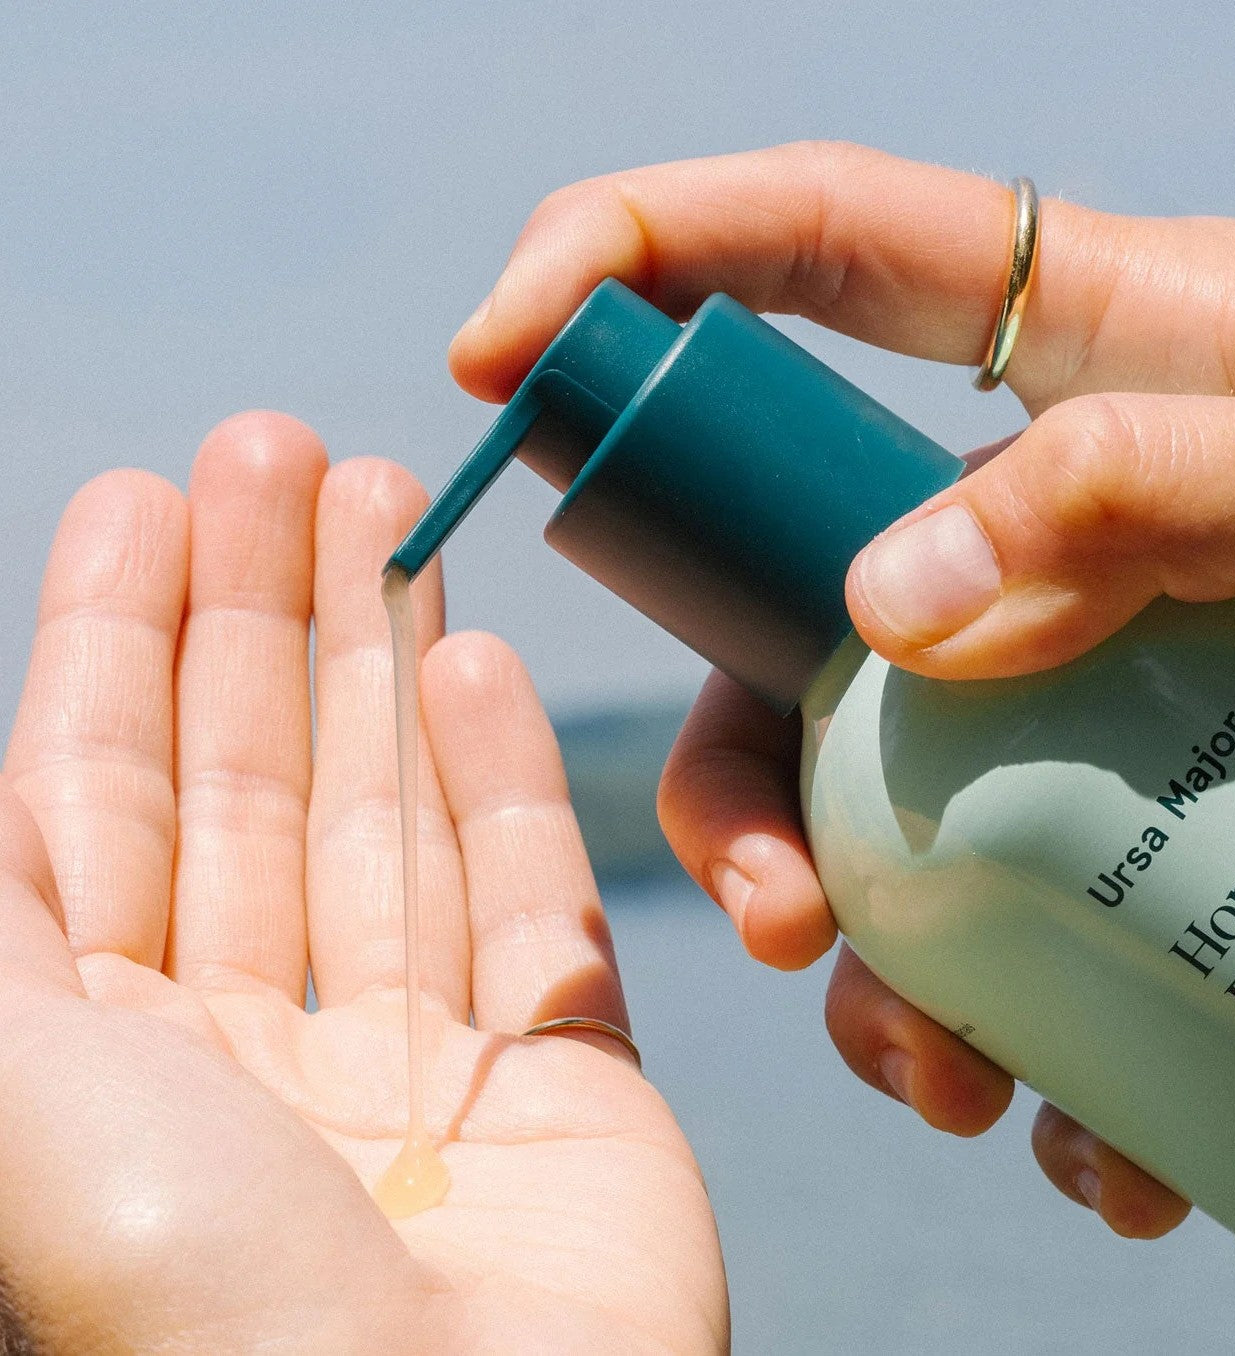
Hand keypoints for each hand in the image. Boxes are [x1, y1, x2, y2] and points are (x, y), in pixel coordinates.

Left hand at [0, 413, 727, 1353]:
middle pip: (247, 783)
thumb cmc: (191, 1310)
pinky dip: (499, 776)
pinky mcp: (559, 1084)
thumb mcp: (13, 1082)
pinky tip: (469, 658)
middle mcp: (242, 1058)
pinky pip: (522, 900)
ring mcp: (410, 1071)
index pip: (93, 800)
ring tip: (387, 504)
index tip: (150, 494)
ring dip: (378, 655)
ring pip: (385, 815)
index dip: (117, 637)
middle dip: (259, 610)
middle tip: (287, 448)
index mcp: (93, 1063)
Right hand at [448, 141, 1234, 1239]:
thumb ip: (1151, 483)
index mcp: (1087, 349)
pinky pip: (973, 900)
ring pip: (854, 786)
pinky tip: (1083, 1136)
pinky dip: (997, 1033)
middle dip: (730, 768)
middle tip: (774, 912)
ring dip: (856, 948)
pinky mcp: (1097, 799)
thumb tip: (889, 597)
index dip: (629, 259)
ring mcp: (1051, 667)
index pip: (802, 246)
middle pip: (773, 595)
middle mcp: (1030, 517)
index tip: (494, 347)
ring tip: (949, 1078)